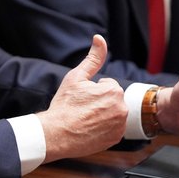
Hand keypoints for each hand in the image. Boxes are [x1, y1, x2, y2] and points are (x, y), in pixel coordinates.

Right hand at [37, 35, 127, 162]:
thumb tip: (99, 38)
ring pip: (113, 113)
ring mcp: (120, 126)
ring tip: (86, 118)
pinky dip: (104, 128)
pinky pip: (113, 128)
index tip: (82, 98)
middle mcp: (121, 108)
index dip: (93, 90)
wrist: (56, 134)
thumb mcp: (76, 76)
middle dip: (100, 101)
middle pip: (111, 99)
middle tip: (83, 108)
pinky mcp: (116, 139)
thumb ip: (93, 57)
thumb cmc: (64, 105)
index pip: (107, 85)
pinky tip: (90, 128)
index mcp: (113, 91)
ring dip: (103, 114)